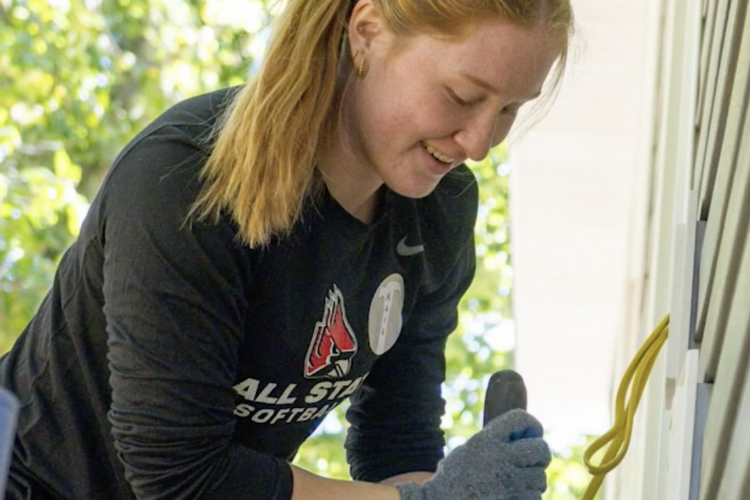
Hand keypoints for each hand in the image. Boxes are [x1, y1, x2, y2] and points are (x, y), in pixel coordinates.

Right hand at [396, 409, 550, 499]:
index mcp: (488, 439)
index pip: (522, 419)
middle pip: (541, 449)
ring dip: (532, 481)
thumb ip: (495, 442)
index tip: (531, 433)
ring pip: (540, 477)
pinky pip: (535, 497)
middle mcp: (501, 458)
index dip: (531, 425)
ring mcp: (510, 482)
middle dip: (540, 455)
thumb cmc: (454, 478)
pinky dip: (528, 497)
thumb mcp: (470, 449)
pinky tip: (513, 496)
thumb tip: (523, 438)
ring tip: (515, 483)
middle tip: (532, 460)